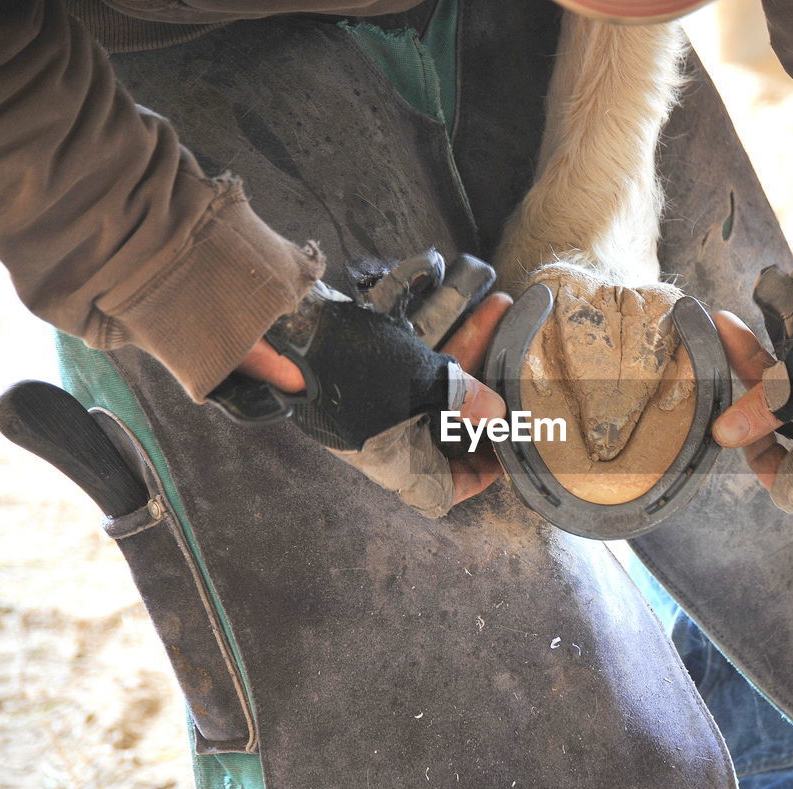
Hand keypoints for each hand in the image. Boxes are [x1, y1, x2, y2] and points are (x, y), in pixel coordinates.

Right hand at [215, 251, 510, 515]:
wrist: (274, 324)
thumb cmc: (348, 366)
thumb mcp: (419, 381)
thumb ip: (464, 398)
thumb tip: (498, 413)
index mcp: (396, 460)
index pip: (444, 491)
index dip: (479, 476)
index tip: (507, 449)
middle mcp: (386, 436)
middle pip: (451, 424)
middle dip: (487, 387)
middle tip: (517, 360)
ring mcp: (374, 400)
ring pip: (436, 379)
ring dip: (470, 344)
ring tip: (500, 307)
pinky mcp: (365, 364)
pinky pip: (414, 353)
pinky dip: (438, 328)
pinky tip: (466, 294)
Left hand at [711, 266, 792, 512]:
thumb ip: (759, 411)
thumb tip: (721, 435)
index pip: (791, 491)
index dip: (759, 466)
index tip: (739, 429)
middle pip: (783, 432)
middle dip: (750, 394)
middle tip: (728, 360)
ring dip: (761, 359)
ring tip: (732, 327)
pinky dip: (788, 338)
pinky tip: (773, 299)